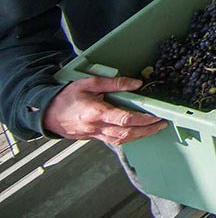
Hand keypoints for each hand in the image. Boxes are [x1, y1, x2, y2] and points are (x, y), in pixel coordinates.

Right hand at [42, 77, 164, 144]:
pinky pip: (113, 141)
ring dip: (140, 136)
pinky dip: (128, 138)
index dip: (143, 120)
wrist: (46, 113)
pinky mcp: (93, 138)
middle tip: (161, 124)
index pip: (124, 119)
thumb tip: (136, 84)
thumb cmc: (66, 97)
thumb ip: (114, 83)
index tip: (155, 116)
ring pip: (121, 140)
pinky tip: (137, 133)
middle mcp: (96, 127)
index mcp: (96, 113)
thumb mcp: (90, 83)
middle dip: (147, 130)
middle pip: (127, 133)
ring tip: (154, 129)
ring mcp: (94, 135)